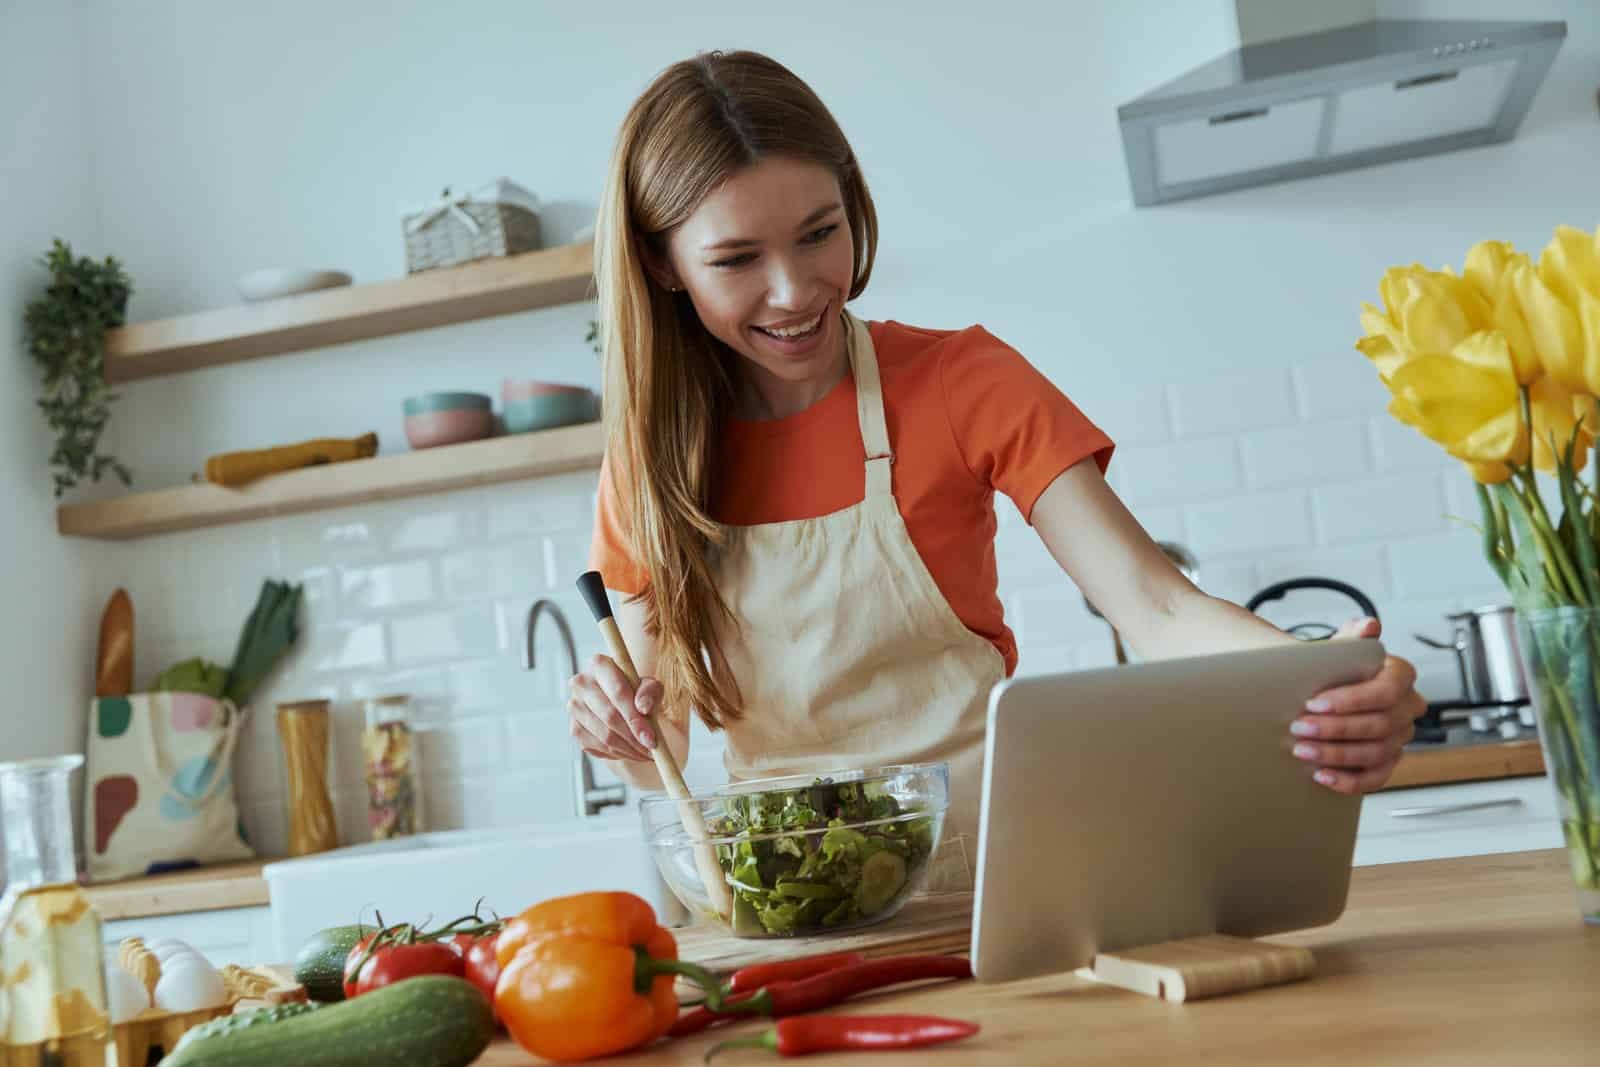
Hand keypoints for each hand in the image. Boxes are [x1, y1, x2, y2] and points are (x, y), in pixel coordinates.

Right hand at [567, 653, 661, 762]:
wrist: (620, 702)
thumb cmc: (637, 691)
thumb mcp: (650, 686)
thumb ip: (650, 692)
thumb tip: (643, 707)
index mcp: (599, 664)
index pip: (618, 694)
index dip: (635, 719)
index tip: (651, 739)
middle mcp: (581, 683)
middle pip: (610, 716)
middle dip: (634, 738)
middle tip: (652, 750)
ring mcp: (574, 707)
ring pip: (604, 735)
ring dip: (628, 749)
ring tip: (646, 753)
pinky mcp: (574, 728)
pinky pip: (597, 746)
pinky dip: (617, 754)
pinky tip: (631, 752)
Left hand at [1290, 617, 1424, 793]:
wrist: (1325, 694)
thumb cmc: (1334, 671)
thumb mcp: (1340, 650)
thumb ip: (1352, 637)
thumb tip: (1369, 625)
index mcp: (1401, 676)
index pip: (1386, 691)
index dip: (1351, 700)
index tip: (1314, 703)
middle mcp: (1408, 708)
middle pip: (1379, 724)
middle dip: (1335, 728)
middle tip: (1299, 727)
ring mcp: (1401, 737)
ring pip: (1376, 752)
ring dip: (1336, 754)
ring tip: (1301, 750)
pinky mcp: (1388, 761)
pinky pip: (1375, 778)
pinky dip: (1348, 781)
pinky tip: (1321, 776)